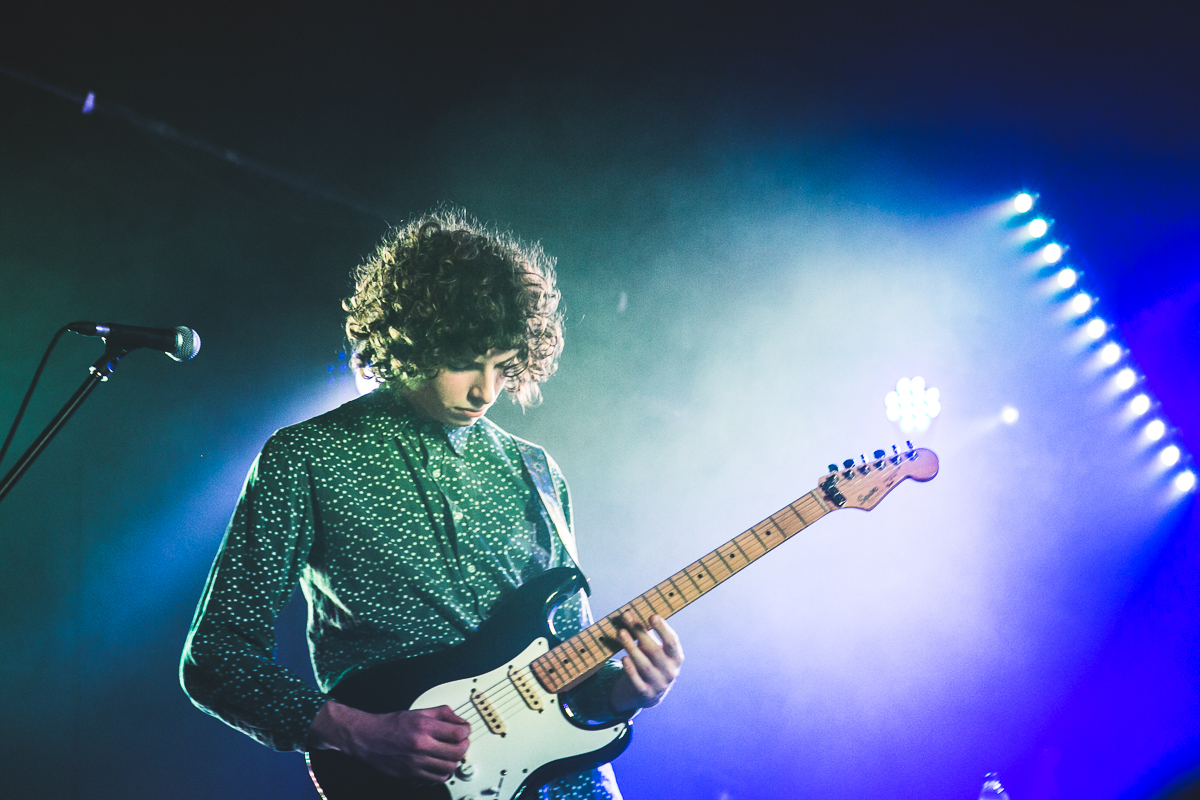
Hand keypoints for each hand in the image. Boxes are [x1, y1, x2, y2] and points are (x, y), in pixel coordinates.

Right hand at [309, 701, 469, 783]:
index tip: (465, 730)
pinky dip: (443, 773)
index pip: (458, 732)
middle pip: (457, 752)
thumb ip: (442, 714)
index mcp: (423, 726)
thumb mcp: (418, 711)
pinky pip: (437, 779)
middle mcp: (421, 745)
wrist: (368, 738)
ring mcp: (416, 762)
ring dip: (454, 761)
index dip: (466, 731)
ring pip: (449, 768)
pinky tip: (439, 764)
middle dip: (464, 746)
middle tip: (461, 742)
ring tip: (450, 754)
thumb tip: (460, 721)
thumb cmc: (391, 724)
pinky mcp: (411, 774)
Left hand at [609, 613, 683, 712]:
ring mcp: (658, 684)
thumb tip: (631, 614)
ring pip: (644, 665)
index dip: (663, 629)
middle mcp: (670, 671)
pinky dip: (631, 670)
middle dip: (640, 633)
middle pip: (655, 651)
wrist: (650, 694)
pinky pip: (637, 681)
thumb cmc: (652, 663)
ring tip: (621, 633)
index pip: (672, 642)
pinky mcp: (645, 693)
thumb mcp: (654, 649)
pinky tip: (624, 658)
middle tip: (627, 618)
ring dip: (631, 648)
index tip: (652, 616)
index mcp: (676, 657)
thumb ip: (646, 634)